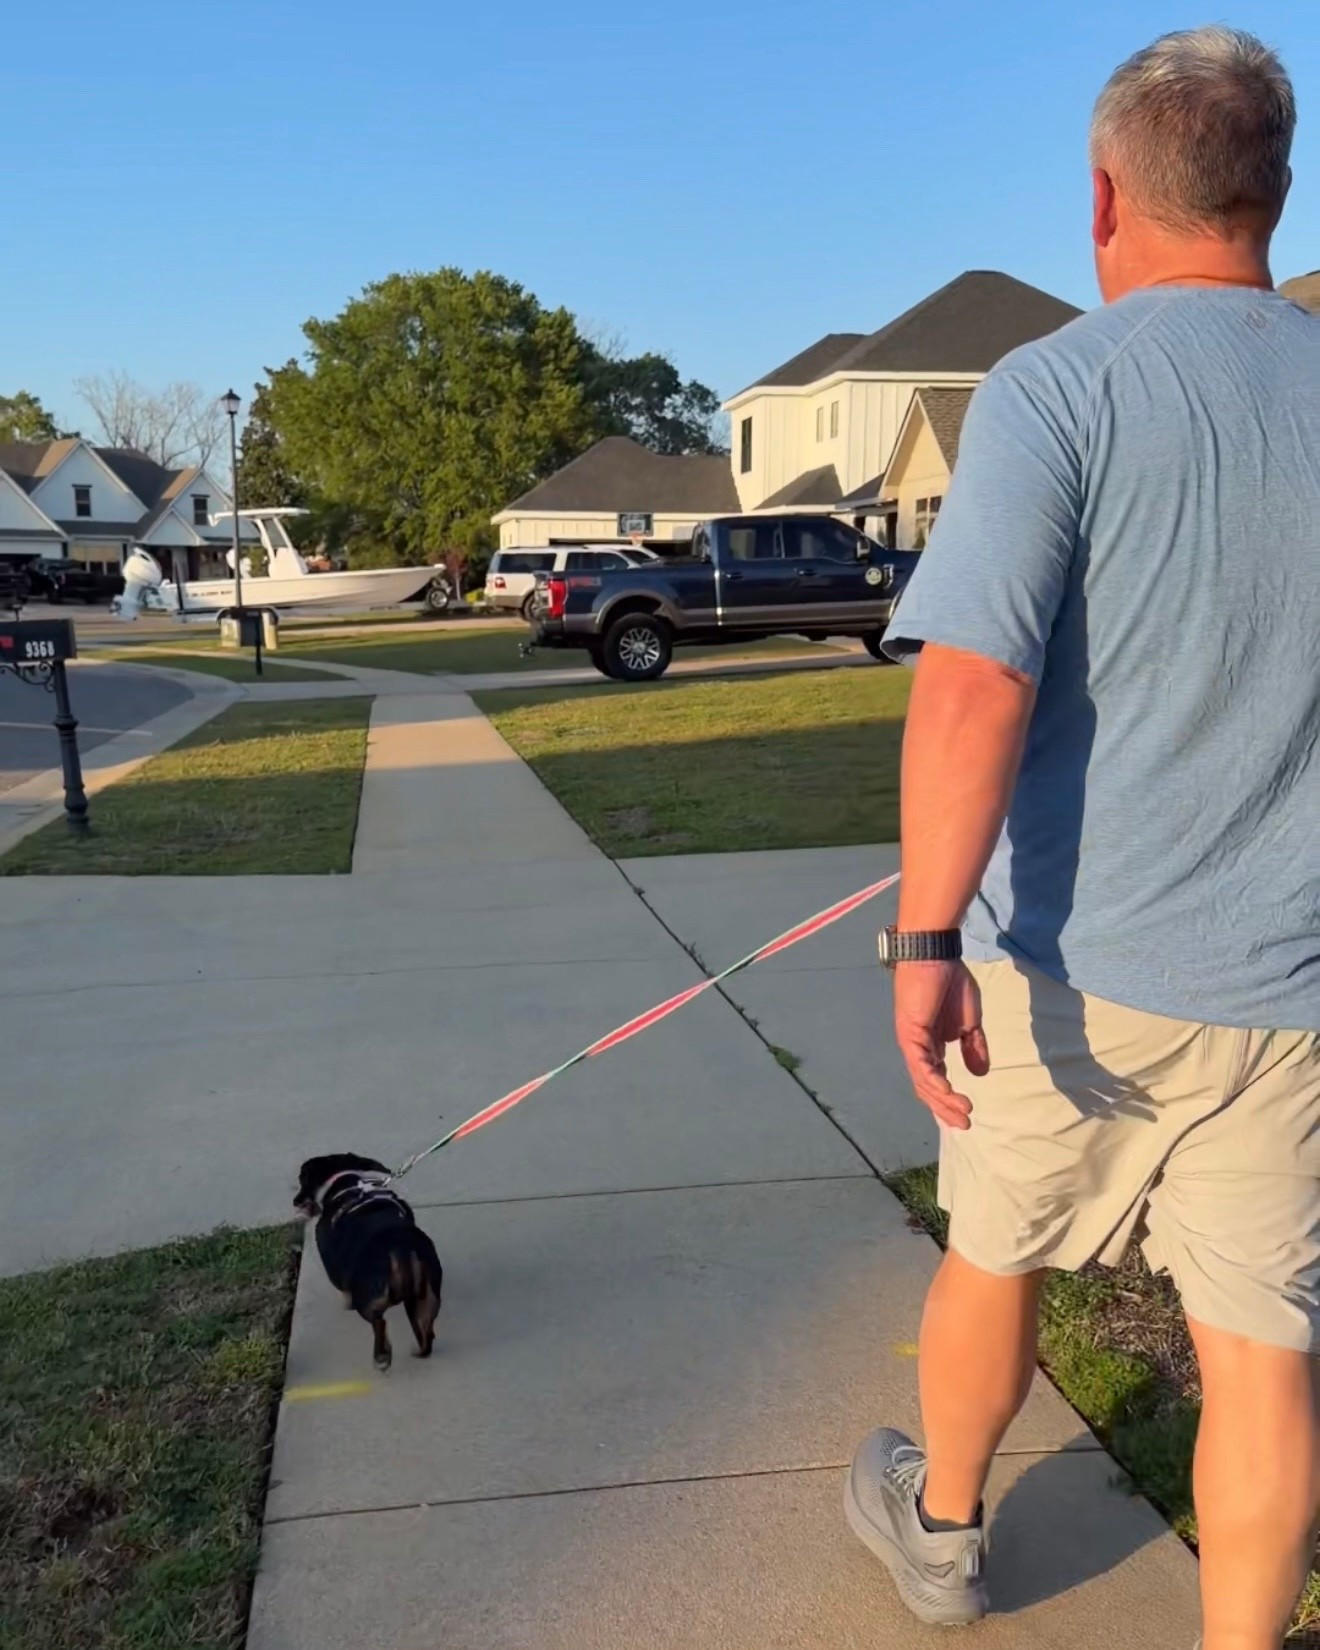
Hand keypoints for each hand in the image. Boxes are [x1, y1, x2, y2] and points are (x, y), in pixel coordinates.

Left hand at [892, 960, 989, 1129]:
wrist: (936, 956)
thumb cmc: (951, 983)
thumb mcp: (970, 1022)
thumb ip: (973, 1047)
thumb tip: (980, 1074)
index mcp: (929, 1046)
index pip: (936, 1080)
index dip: (948, 1099)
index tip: (967, 1115)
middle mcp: (917, 1049)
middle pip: (927, 1087)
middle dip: (945, 1108)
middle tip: (964, 1124)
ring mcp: (911, 1042)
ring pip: (923, 1081)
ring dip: (942, 1100)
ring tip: (962, 1113)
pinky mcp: (910, 1034)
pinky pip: (920, 1064)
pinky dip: (933, 1081)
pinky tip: (948, 1092)